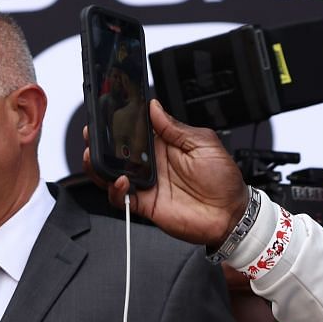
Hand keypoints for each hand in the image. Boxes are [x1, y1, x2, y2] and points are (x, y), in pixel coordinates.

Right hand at [87, 100, 249, 246]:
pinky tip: (120, 181)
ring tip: (93, 156)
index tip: (107, 114)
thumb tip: (155, 108)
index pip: (134, 133)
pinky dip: (115, 191)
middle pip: (117, 154)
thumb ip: (175, 127)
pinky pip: (121, 198)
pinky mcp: (145, 205)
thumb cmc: (223, 179)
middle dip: (100, 144)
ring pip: (112, 175)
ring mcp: (146, 185)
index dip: (119, 125)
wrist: (230, 213)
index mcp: (164, 147)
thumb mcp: (203, 142)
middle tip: (91, 134)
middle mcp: (151, 166)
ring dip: (98, 166)